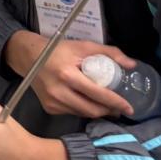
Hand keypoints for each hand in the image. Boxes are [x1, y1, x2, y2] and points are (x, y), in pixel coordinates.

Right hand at [4, 30, 134, 117]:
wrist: (27, 56)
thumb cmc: (57, 50)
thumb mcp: (82, 46)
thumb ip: (108, 53)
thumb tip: (132, 65)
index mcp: (67, 75)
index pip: (98, 94)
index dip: (116, 103)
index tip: (129, 107)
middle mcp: (59, 92)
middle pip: (92, 110)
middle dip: (109, 111)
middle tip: (119, 108)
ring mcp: (53, 102)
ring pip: (83, 114)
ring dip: (97, 111)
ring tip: (105, 106)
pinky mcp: (49, 108)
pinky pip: (72, 112)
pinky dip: (82, 109)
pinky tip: (85, 101)